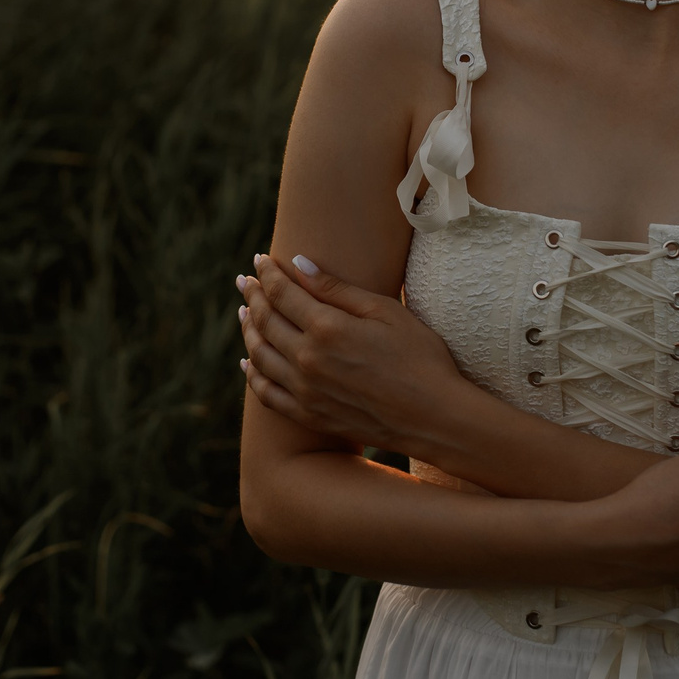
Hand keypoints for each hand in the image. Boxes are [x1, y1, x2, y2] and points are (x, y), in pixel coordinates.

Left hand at [237, 253, 470, 456]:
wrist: (435, 418)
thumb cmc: (420, 357)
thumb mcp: (384, 312)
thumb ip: (337, 289)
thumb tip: (298, 264)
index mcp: (326, 328)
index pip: (282, 293)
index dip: (268, 274)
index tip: (259, 260)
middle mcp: (307, 360)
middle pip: (266, 321)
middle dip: (253, 297)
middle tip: (244, 281)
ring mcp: (305, 391)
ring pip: (260, 355)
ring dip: (248, 331)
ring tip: (244, 314)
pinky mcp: (310, 416)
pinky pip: (267, 394)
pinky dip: (252, 376)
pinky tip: (248, 363)